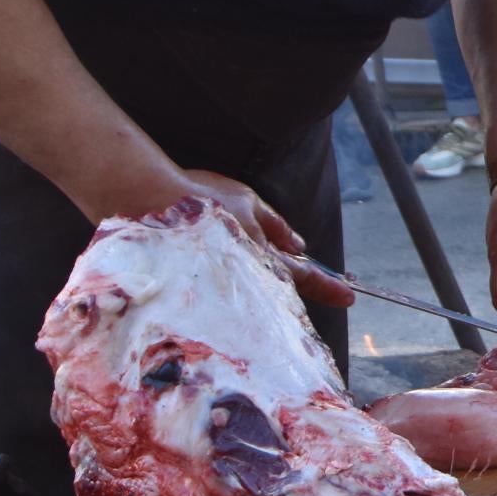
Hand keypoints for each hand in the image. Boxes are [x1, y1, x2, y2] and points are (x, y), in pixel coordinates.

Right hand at [108, 163, 350, 306]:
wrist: (145, 203)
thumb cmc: (200, 198)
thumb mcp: (248, 202)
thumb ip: (276, 227)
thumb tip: (300, 246)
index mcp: (259, 258)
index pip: (303, 277)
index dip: (328, 287)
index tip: (351, 296)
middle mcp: (243, 280)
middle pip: (280, 294)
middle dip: (299, 290)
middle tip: (325, 289)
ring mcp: (221, 290)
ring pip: (256, 297)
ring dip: (270, 293)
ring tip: (275, 283)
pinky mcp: (199, 294)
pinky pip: (231, 297)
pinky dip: (241, 291)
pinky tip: (236, 281)